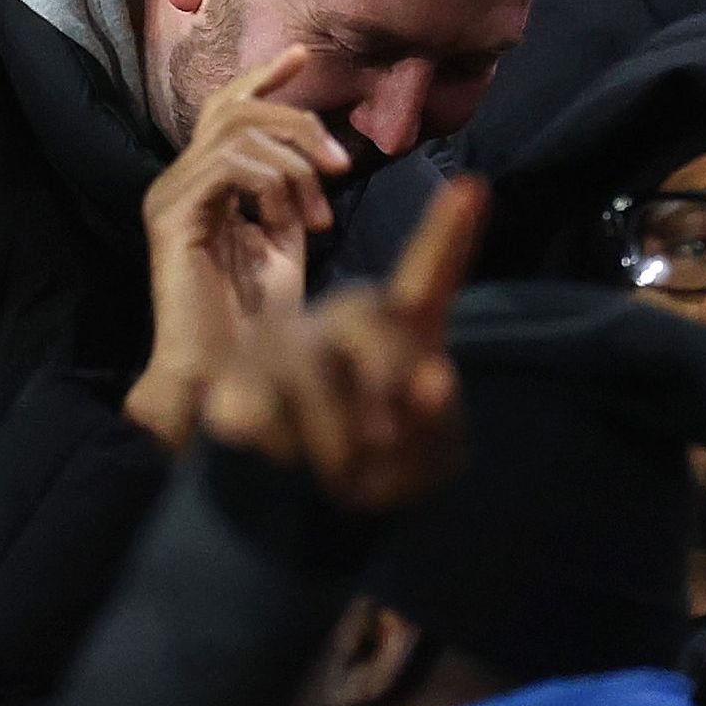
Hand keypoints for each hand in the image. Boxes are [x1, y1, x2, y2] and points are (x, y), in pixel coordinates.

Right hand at [128, 39, 350, 446]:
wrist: (226, 375)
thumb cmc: (257, 320)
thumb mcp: (286, 240)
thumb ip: (290, 192)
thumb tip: (317, 156)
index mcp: (203, 184)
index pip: (226, 108)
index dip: (264, 77)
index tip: (303, 56)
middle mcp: (177, 183)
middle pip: (236, 107)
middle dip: (298, 122)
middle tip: (338, 167)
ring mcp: (169, 197)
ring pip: (238, 131)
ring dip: (294, 163)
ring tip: (317, 214)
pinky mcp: (171, 217)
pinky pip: (229, 166)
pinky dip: (273, 183)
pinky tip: (291, 221)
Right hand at [192, 176, 484, 513]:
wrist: (309, 517)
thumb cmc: (383, 469)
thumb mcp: (425, 462)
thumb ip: (437, 423)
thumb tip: (432, 379)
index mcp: (400, 332)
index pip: (427, 277)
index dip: (446, 235)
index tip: (472, 188)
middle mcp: (339, 324)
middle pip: (359, 316)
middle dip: (380, 373)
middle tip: (385, 437)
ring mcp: (282, 350)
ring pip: (303, 368)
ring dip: (332, 432)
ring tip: (344, 468)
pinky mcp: (233, 387)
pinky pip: (251, 407)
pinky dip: (279, 445)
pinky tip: (288, 463)